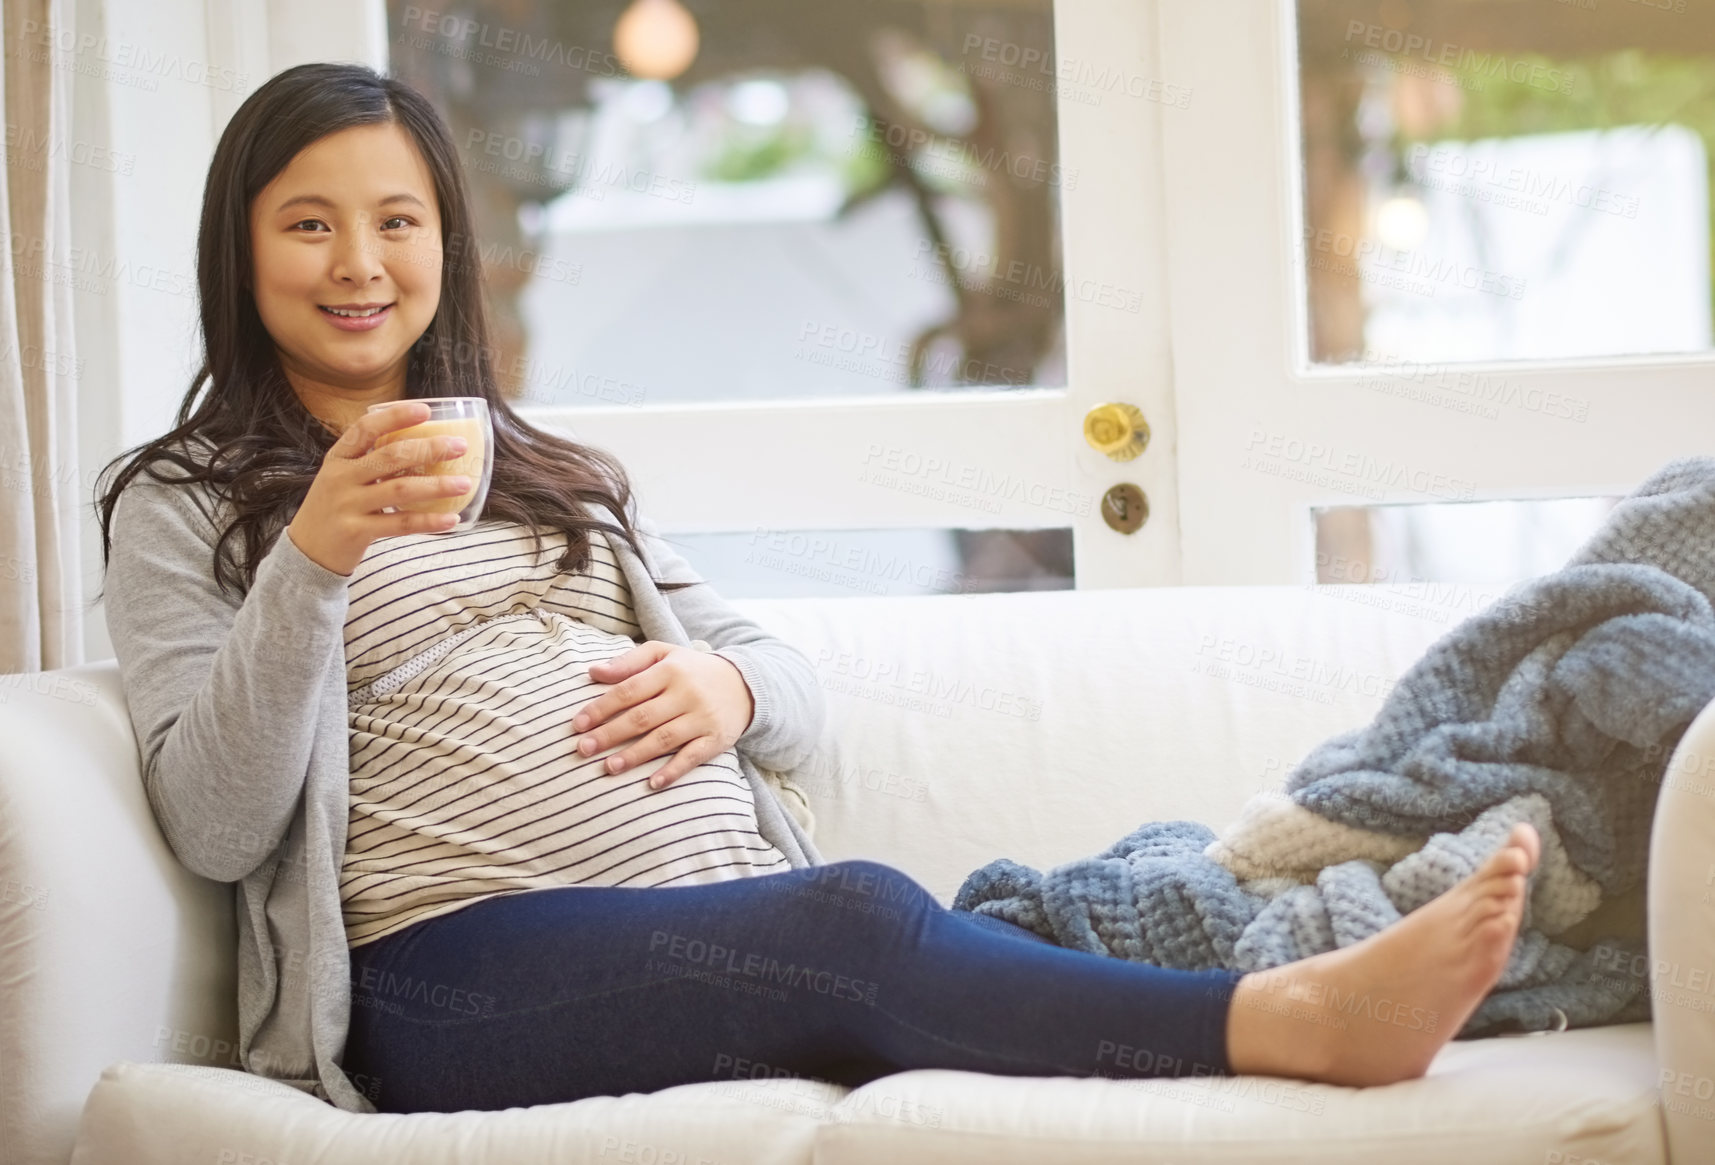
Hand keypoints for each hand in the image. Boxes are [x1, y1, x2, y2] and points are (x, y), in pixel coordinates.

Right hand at [285, 400, 473, 576]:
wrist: (305, 551)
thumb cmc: (334, 508)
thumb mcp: (342, 478)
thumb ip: (371, 462)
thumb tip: (422, 446)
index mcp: (338, 458)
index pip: (365, 428)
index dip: (395, 416)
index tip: (425, 410)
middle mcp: (341, 477)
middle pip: (390, 456)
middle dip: (429, 448)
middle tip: (460, 446)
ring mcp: (347, 505)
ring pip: (400, 489)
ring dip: (437, 486)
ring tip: (464, 483)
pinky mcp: (356, 532)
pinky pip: (400, 524)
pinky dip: (429, 521)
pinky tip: (451, 519)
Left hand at [573, 641, 755, 790]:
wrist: (745, 684)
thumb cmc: (692, 670)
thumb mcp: (663, 654)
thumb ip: (628, 662)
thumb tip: (593, 672)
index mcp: (669, 670)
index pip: (629, 690)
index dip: (601, 708)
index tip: (577, 724)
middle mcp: (686, 694)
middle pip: (642, 717)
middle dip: (610, 734)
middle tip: (583, 749)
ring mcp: (702, 718)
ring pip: (664, 739)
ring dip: (635, 755)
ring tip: (608, 768)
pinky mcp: (716, 739)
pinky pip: (692, 757)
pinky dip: (673, 771)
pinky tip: (652, 783)